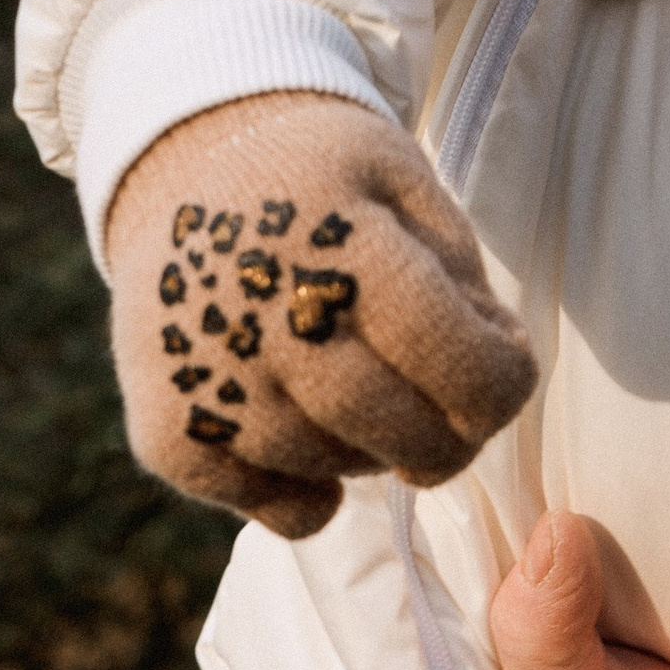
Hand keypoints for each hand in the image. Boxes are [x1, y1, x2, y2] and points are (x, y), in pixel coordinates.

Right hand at [107, 92, 536, 539]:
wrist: (185, 165)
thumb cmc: (324, 180)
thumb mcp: (406, 184)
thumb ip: (460, 279)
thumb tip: (492, 379)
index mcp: (337, 235)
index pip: (445, 351)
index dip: (498, 385)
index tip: (506, 375)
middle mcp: (261, 309)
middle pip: (393, 425)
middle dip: (448, 438)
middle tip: (455, 418)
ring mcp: (203, 374)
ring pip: (331, 467)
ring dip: (376, 453)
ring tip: (375, 402)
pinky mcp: (162, 426)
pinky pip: (266, 504)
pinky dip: (308, 495)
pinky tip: (316, 445)